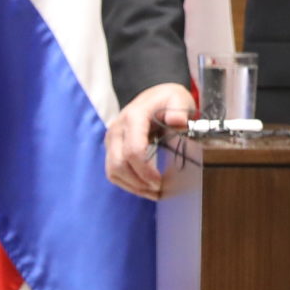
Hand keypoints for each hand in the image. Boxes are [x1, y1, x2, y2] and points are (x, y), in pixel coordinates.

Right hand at [104, 81, 194, 197]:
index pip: (133, 150)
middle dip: (138, 182)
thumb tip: (178, 122)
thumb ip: (179, 110)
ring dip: (132, 186)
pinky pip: (112, 171)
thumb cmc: (167, 100)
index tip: (160, 181)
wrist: (154, 96)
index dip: (145, 170)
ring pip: (113, 171)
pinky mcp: (111, 148)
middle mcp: (117, 128)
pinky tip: (144, 188)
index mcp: (133, 117)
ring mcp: (111, 139)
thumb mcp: (178, 98)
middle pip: (118, 164)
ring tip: (153, 192)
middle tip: (158, 189)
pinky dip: (127, 183)